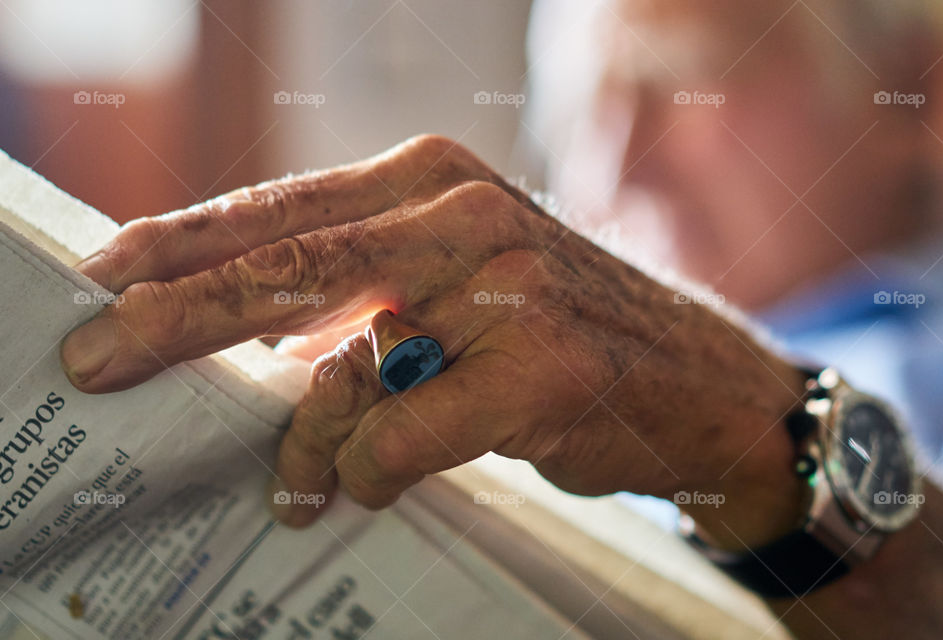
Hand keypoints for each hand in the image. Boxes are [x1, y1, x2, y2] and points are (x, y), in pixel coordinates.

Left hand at [61, 134, 805, 542]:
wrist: (694, 379)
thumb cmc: (560, 327)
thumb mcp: (458, 278)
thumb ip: (366, 291)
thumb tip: (257, 341)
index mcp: (434, 179)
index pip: (282, 207)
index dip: (184, 242)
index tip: (104, 273)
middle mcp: (465, 215)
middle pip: (286, 266)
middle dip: (175, 316)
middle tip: (94, 357)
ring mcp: (507, 287)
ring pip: (343, 365)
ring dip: (301, 438)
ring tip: (291, 483)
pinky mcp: (541, 367)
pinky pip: (407, 436)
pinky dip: (372, 471)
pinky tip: (367, 486)